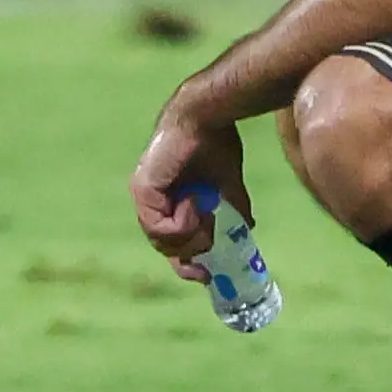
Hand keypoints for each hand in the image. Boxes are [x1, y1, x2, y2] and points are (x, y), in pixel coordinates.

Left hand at [129, 110, 251, 283]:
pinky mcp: (143, 191)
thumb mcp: (227, 184)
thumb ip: (233, 207)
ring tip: (205, 212)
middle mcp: (150, 201)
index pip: (169, 242)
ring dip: (191, 234)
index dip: (186, 262)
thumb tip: (247, 228)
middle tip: (211, 235)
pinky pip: (161, 227)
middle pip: (165, 247)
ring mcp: (144, 196)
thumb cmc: (215, 141)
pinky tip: (194, 201)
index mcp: (166, 200)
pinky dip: (183, 222)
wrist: (207, 116)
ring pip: (163, 242)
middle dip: (193, 248)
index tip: (205, 274)